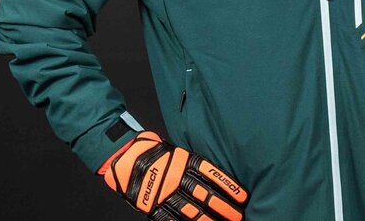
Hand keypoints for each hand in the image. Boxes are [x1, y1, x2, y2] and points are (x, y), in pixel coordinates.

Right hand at [99, 131, 247, 219]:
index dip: (228, 187)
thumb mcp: (176, 150)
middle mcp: (175, 177)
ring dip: (208, 220)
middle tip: (238, 216)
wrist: (122, 155)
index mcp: (183, 161)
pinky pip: (170, 219)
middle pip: (204, 195)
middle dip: (223, 207)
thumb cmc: (152, 150)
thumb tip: (214, 174)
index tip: (242, 196)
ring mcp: (163, 193)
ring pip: (190, 210)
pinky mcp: (152, 206)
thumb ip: (191, 163)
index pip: (211, 175)